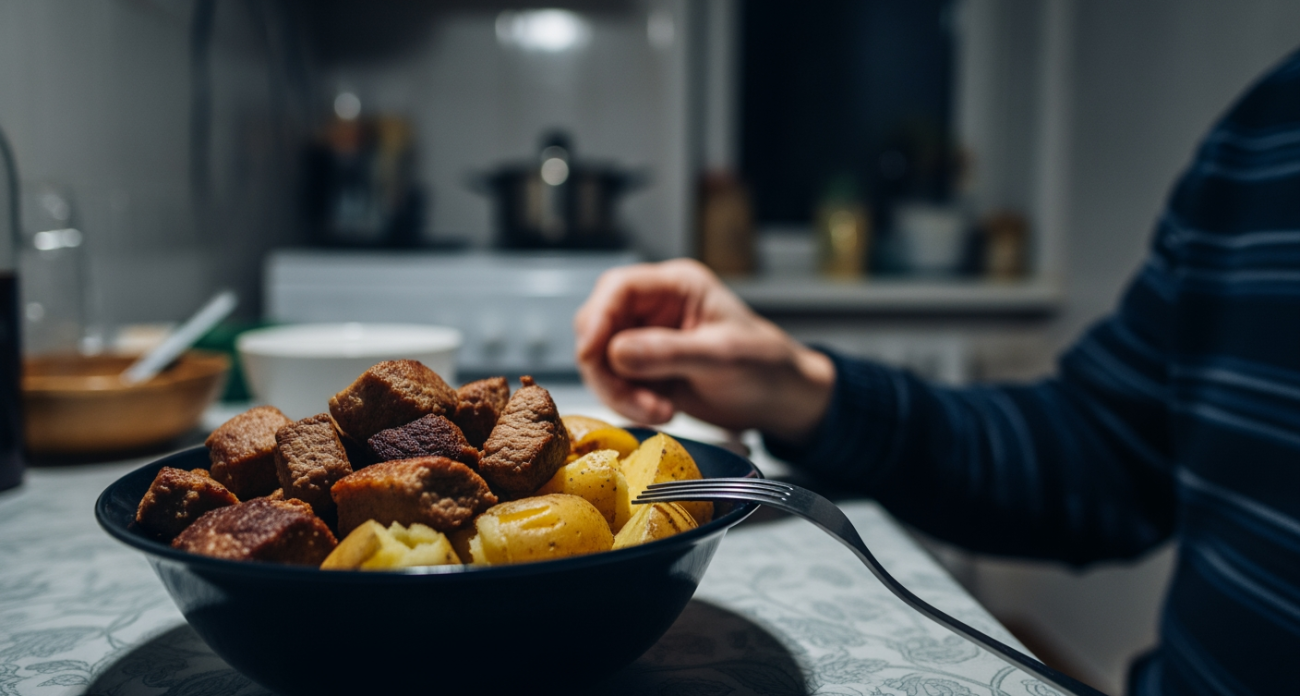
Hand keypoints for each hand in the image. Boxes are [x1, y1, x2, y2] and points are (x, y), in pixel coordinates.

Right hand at [573, 259, 833, 443]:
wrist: (781, 400)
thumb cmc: (765, 366)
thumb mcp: (721, 357)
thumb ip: (668, 352)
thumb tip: (614, 353)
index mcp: (676, 287)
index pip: (618, 288)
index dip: (597, 318)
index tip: (592, 353)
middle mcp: (655, 307)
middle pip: (598, 325)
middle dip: (607, 367)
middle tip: (638, 401)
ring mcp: (647, 339)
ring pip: (601, 359)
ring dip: (619, 392)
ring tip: (659, 412)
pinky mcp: (645, 370)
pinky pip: (615, 383)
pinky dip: (628, 403)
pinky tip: (661, 412)